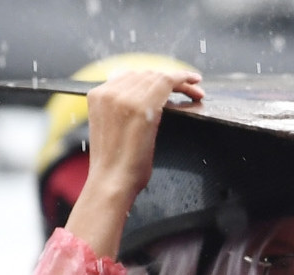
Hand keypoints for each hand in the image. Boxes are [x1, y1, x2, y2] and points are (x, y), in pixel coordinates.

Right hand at [66, 68, 205, 259]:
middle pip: (145, 73)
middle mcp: (108, 91)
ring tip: (197, 90)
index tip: (169, 82)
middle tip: (191, 88)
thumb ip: (121, 110)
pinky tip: (195, 84)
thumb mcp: (112, 129)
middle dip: (169, 79)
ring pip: (158, 76)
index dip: (153, 76)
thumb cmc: (115, 165)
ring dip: (181, 81)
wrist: (111, 182)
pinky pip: (167, 82)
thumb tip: (143, 102)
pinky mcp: (142, 106)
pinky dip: (183, 80)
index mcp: (97, 95)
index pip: (129, 75)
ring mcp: (124, 97)